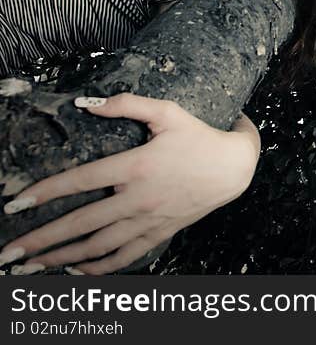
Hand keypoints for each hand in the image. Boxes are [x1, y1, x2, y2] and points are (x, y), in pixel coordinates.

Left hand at [0, 94, 259, 274]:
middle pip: (81, 223)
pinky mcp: (160, 232)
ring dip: (61, 259)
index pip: (80, 181)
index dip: (45, 191)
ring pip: (98, 246)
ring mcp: (149, 219)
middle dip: (41, 240)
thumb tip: (87, 103)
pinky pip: (125, 256)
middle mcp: (138, 197)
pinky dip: (99, 268)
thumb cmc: (201, 136)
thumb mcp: (168, 112)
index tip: (15, 203)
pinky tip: (76, 272)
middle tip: (10, 253)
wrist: (234, 168)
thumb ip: (128, 104)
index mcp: (136, 166)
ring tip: (31, 268)